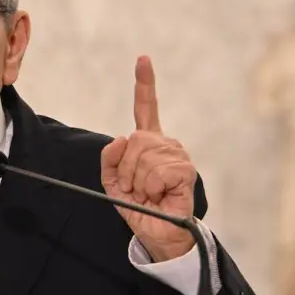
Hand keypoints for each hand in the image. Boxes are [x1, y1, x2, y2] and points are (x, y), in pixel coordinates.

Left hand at [101, 56, 196, 261]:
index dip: (145, 83)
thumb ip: (109, 160)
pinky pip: (156, 171)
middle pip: (133, 141)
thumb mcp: (112, 183)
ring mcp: (177, 154)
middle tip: (136, 189)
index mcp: (148, 142)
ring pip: (143, 156)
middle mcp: (165, 143)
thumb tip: (119, 139)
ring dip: (138, 182)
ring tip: (149, 195)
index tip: (143, 59)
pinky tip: (160, 196)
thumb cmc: (139, 208)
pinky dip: (151, 188)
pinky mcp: (185, 169)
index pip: (146, 108)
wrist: (158, 234)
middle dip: (125, 169)